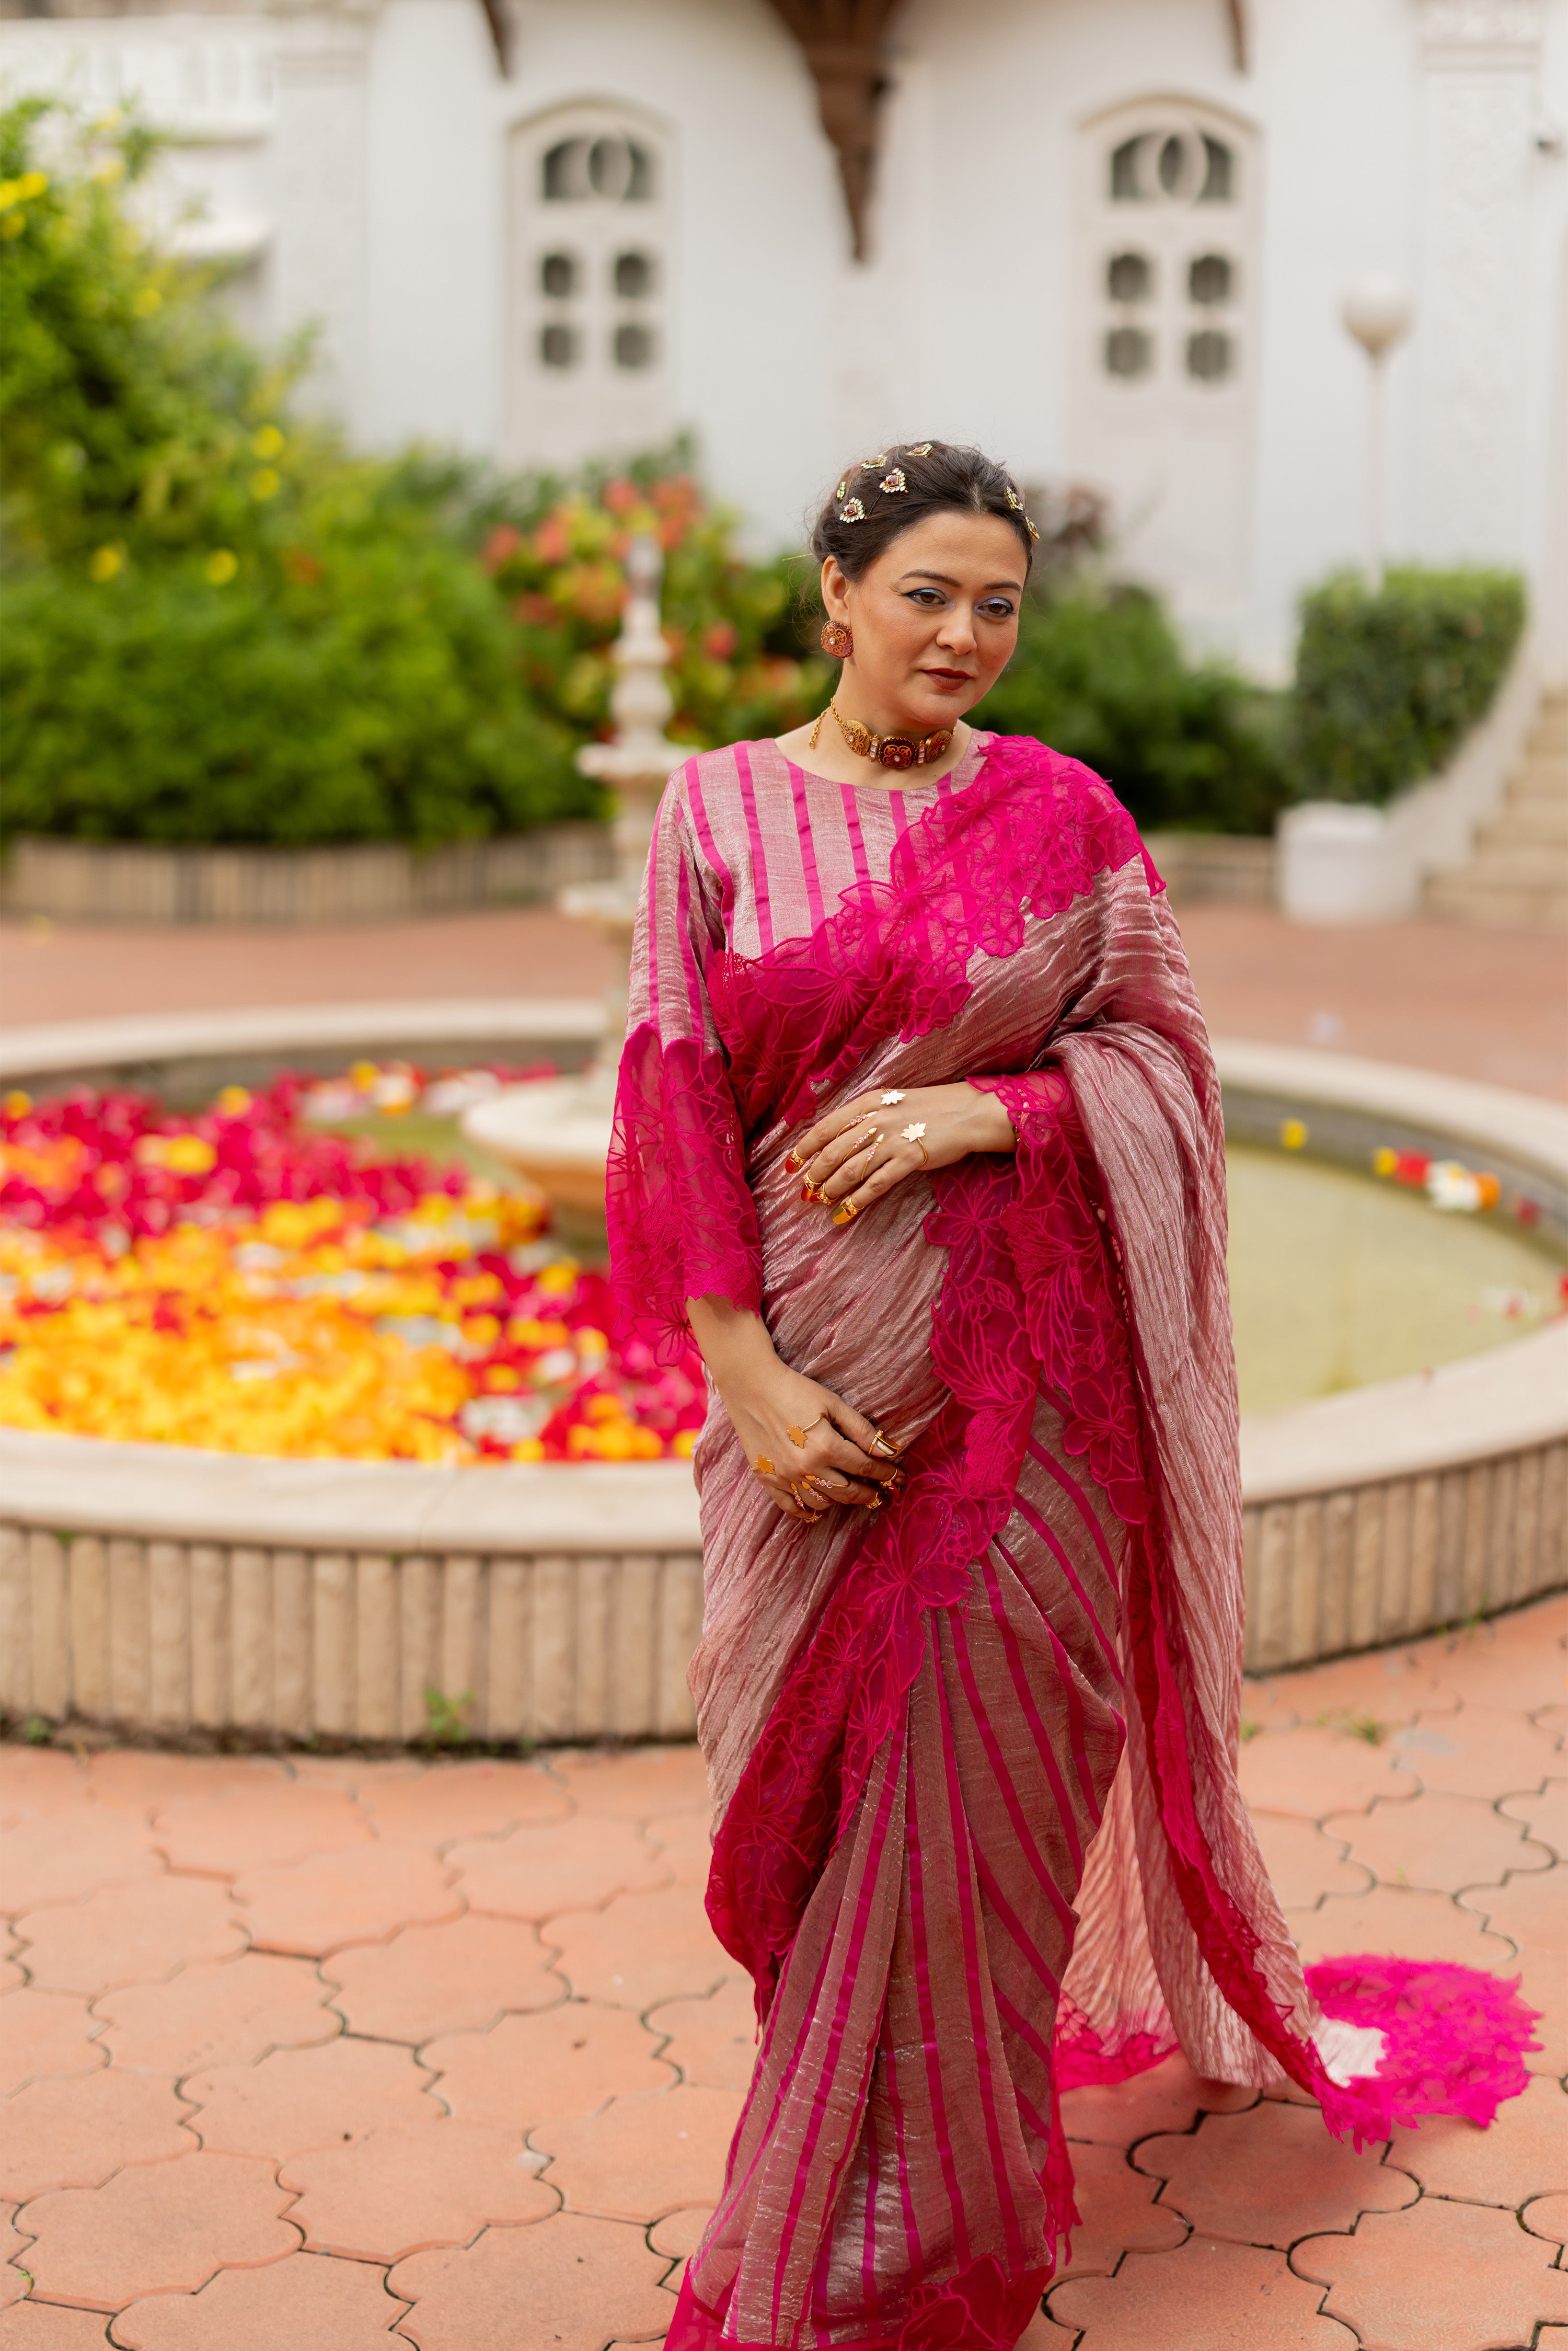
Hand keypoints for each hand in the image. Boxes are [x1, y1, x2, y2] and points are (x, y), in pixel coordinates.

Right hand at [685, 1297, 902, 1520]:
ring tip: (852, 1495)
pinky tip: (819, 1507)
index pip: (865, 1468)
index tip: (898, 1477)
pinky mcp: (766, 1479)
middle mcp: (805, 1468)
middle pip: (847, 1491)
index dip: (885, 1474)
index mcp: (825, 1447)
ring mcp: (784, 1477)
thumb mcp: (833, 1403)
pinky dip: (807, 1511)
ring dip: (841, 1501)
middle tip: (881, 1493)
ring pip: (822, 1502)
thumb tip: (889, 1451)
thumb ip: (862, 1430)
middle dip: (868, 1493)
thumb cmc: (795, 1389)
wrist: (750, 1385)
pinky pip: (791, 1506)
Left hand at [786, 1082, 1015, 1227]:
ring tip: (819, 1202)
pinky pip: (875, 1184)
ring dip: (831, 1189)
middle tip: (803, 1191)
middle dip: (813, 1174)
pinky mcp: (909, 1159)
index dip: (804, 1147)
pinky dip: (857, 1200)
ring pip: (850, 1169)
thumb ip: (864, 1116)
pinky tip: (845, 1212)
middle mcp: (876, 1119)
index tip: (790, 1164)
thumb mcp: (891, 1102)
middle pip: (833, 1151)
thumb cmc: (929, 1109)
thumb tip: (836, 1139)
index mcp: (868, 1103)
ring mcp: (892, 1139)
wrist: (967, 1113)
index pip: (825, 1126)